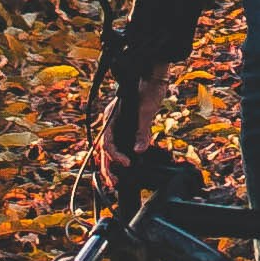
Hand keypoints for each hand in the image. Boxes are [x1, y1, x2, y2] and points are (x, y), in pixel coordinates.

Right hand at [90, 63, 155, 197]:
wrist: (154, 76)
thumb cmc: (148, 88)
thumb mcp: (145, 110)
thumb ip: (142, 131)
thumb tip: (139, 150)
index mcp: (111, 117)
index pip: (107, 142)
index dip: (115, 156)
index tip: (127, 164)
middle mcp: (111, 122)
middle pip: (105, 149)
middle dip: (108, 168)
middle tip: (115, 184)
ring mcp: (118, 125)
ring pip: (110, 149)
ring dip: (111, 165)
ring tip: (115, 182)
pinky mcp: (126, 127)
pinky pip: (120, 145)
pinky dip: (120, 157)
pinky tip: (124, 167)